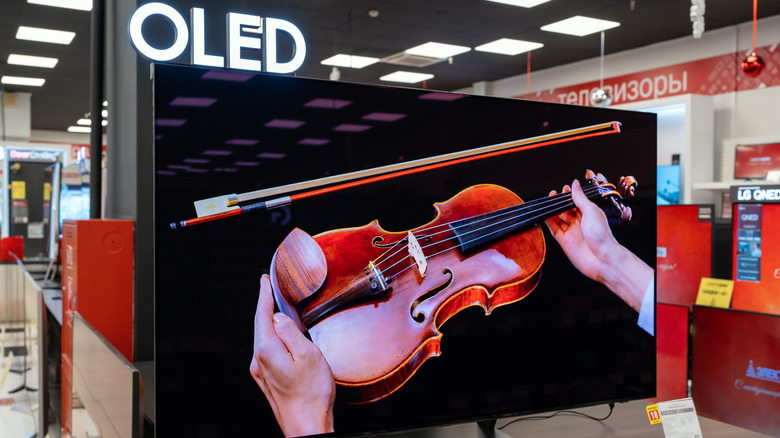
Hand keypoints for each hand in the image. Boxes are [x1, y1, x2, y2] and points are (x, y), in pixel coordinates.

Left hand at [251, 275, 334, 436]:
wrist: (306, 426)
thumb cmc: (311, 394)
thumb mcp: (308, 354)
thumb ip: (291, 332)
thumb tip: (279, 317)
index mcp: (267, 350)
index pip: (263, 314)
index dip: (264, 295)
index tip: (264, 280)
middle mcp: (259, 360)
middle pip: (260, 325)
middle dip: (264, 306)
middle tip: (267, 288)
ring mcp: (261, 372)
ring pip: (263, 339)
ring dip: (269, 322)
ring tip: (275, 308)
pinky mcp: (267, 380)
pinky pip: (267, 351)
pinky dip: (272, 337)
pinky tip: (280, 337)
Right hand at [544, 179, 651, 312]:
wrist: (603, 259)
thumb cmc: (602, 235)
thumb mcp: (591, 211)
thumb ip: (580, 198)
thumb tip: (574, 184)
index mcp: (589, 214)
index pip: (577, 202)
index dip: (569, 196)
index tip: (563, 189)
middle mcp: (581, 222)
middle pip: (566, 210)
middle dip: (559, 203)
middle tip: (552, 196)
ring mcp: (572, 232)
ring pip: (558, 219)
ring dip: (552, 211)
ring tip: (547, 204)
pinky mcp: (565, 242)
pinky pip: (554, 230)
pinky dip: (549, 223)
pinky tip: (545, 216)